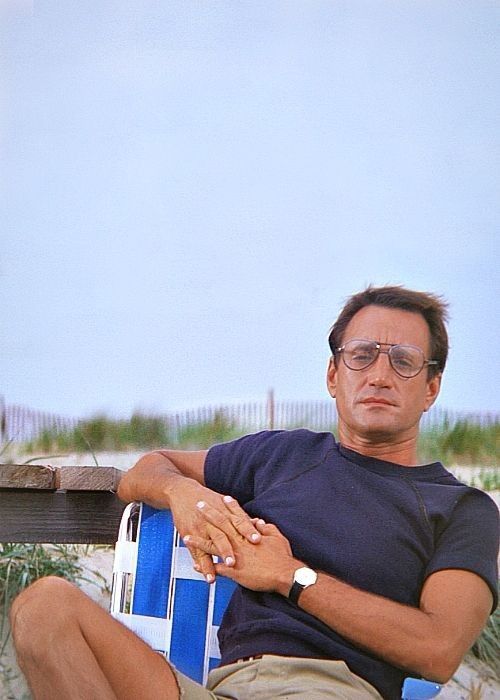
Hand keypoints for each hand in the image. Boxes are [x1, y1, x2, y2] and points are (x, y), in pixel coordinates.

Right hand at [169, 483, 261, 581]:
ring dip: (220, 556)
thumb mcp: (223, 503)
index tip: (258, 539)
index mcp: (224, 512)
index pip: (239, 521)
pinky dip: (204, 566)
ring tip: (228, 568)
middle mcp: (213, 521)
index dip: (248, 529)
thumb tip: (257, 523)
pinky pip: (198, 554)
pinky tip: (209, 577)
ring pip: (212, 544)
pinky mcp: (191, 537)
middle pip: (225, 534)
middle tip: (245, 554)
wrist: (183, 493)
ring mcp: (201, 529)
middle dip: (234, 546)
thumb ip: (239, 515)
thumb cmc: (207, 499)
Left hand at [184, 501, 299, 592]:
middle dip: (208, 514)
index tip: (222, 497)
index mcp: (249, 533)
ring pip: (213, 545)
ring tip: (186, 536)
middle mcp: (239, 541)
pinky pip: (216, 567)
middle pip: (221, 525)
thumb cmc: (282, 557)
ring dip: (199, 540)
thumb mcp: (276, 537)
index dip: (230, 506)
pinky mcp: (234, 571)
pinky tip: (195, 565)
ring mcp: (235, 555)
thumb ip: (266, 528)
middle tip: (198, 505)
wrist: (285, 575)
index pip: (237, 516)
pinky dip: (206, 566)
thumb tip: (257, 522)